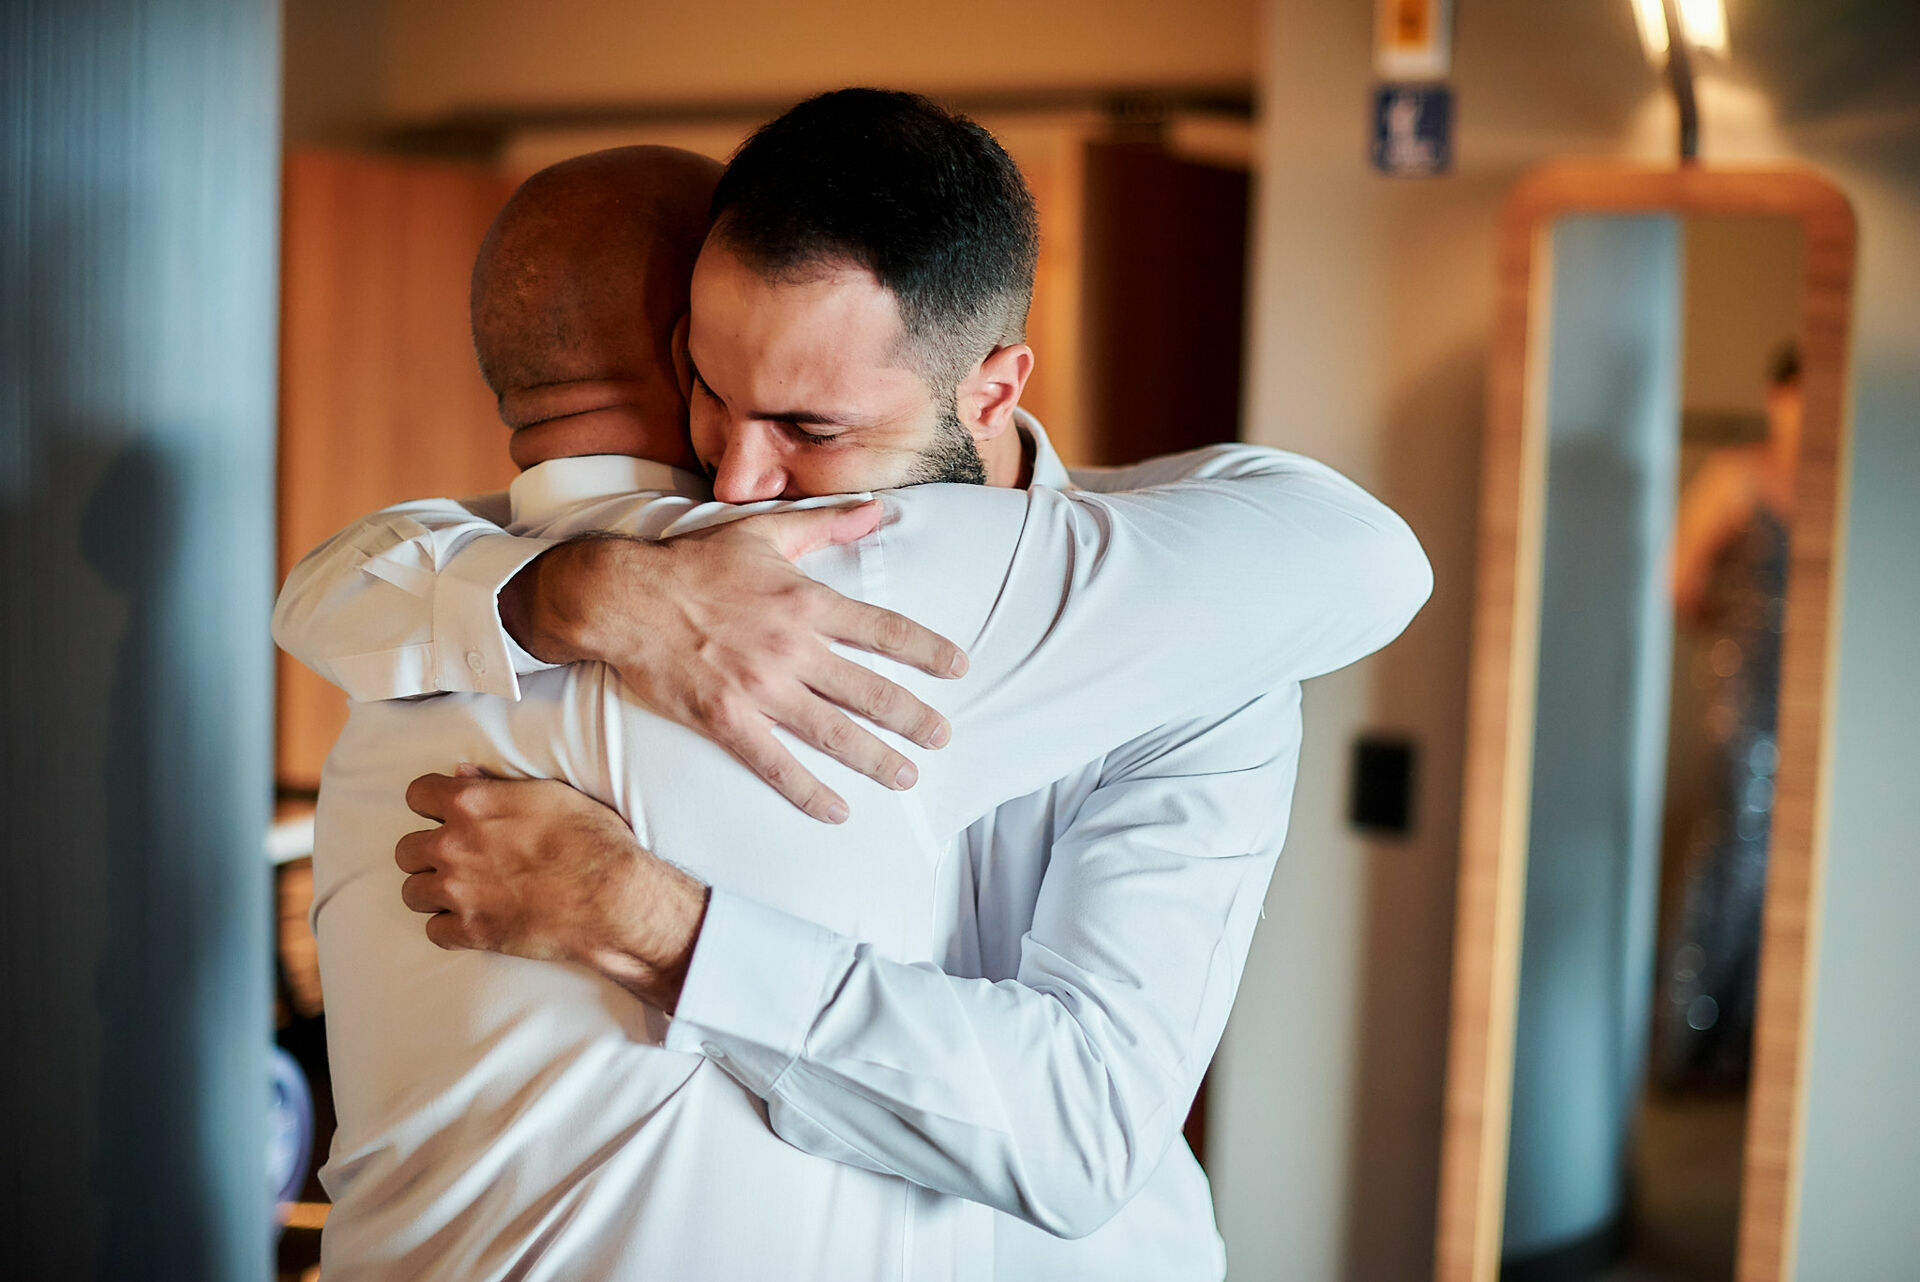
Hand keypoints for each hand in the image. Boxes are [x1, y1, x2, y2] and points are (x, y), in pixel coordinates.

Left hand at [395, 769, 707, 1011]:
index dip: (431, 805)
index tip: (445, 815)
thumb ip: (496, 785)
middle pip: (406, 850)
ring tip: (462, 892)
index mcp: (471, 804)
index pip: (417, 795)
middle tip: (456, 859)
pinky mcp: (471, 931)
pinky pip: (433, 930)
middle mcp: (454, 846)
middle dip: (427, 854)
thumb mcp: (550, 794)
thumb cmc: (592, 841)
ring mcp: (458, 891)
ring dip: (433, 891)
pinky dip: (449, 927)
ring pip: (413, 892)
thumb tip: (460, 773)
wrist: (613, 899)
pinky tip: (473, 918)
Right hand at [502, 500, 968, 823]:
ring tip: (907, 777)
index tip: (959, 668)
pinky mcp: (725, 719)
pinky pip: (775, 763)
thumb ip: (827, 525)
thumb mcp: (763, 532)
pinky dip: (808, 791)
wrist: (623, 597)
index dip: (926, 651)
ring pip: (833, 731)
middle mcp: (791, 647)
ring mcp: (759, 687)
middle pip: (869, 689)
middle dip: (912, 716)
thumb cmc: (693, 563)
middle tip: (943, 737)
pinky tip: (837, 811)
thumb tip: (879, 509)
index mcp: (806, 600)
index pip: (883, 629)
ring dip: (876, 758)